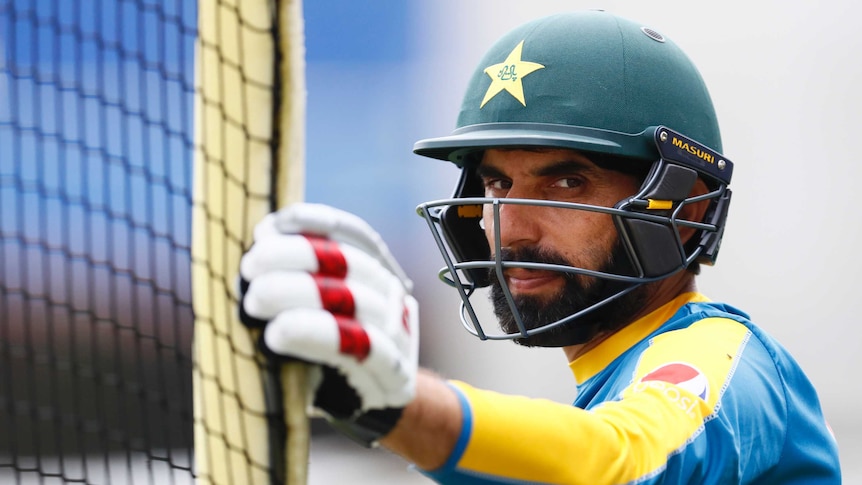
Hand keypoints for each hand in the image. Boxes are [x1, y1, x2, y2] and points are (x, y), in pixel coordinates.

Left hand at [239, 203, 417, 444]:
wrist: (368, 405)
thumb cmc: (324, 350)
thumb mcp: (311, 306)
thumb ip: (291, 274)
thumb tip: (262, 237)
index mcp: (374, 269)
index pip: (351, 233)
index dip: (313, 223)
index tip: (269, 226)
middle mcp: (389, 292)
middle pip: (347, 262)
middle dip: (293, 256)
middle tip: (250, 268)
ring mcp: (397, 330)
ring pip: (352, 300)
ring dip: (298, 294)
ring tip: (254, 300)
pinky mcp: (393, 372)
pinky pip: (360, 346)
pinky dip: (316, 334)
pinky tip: (278, 333)